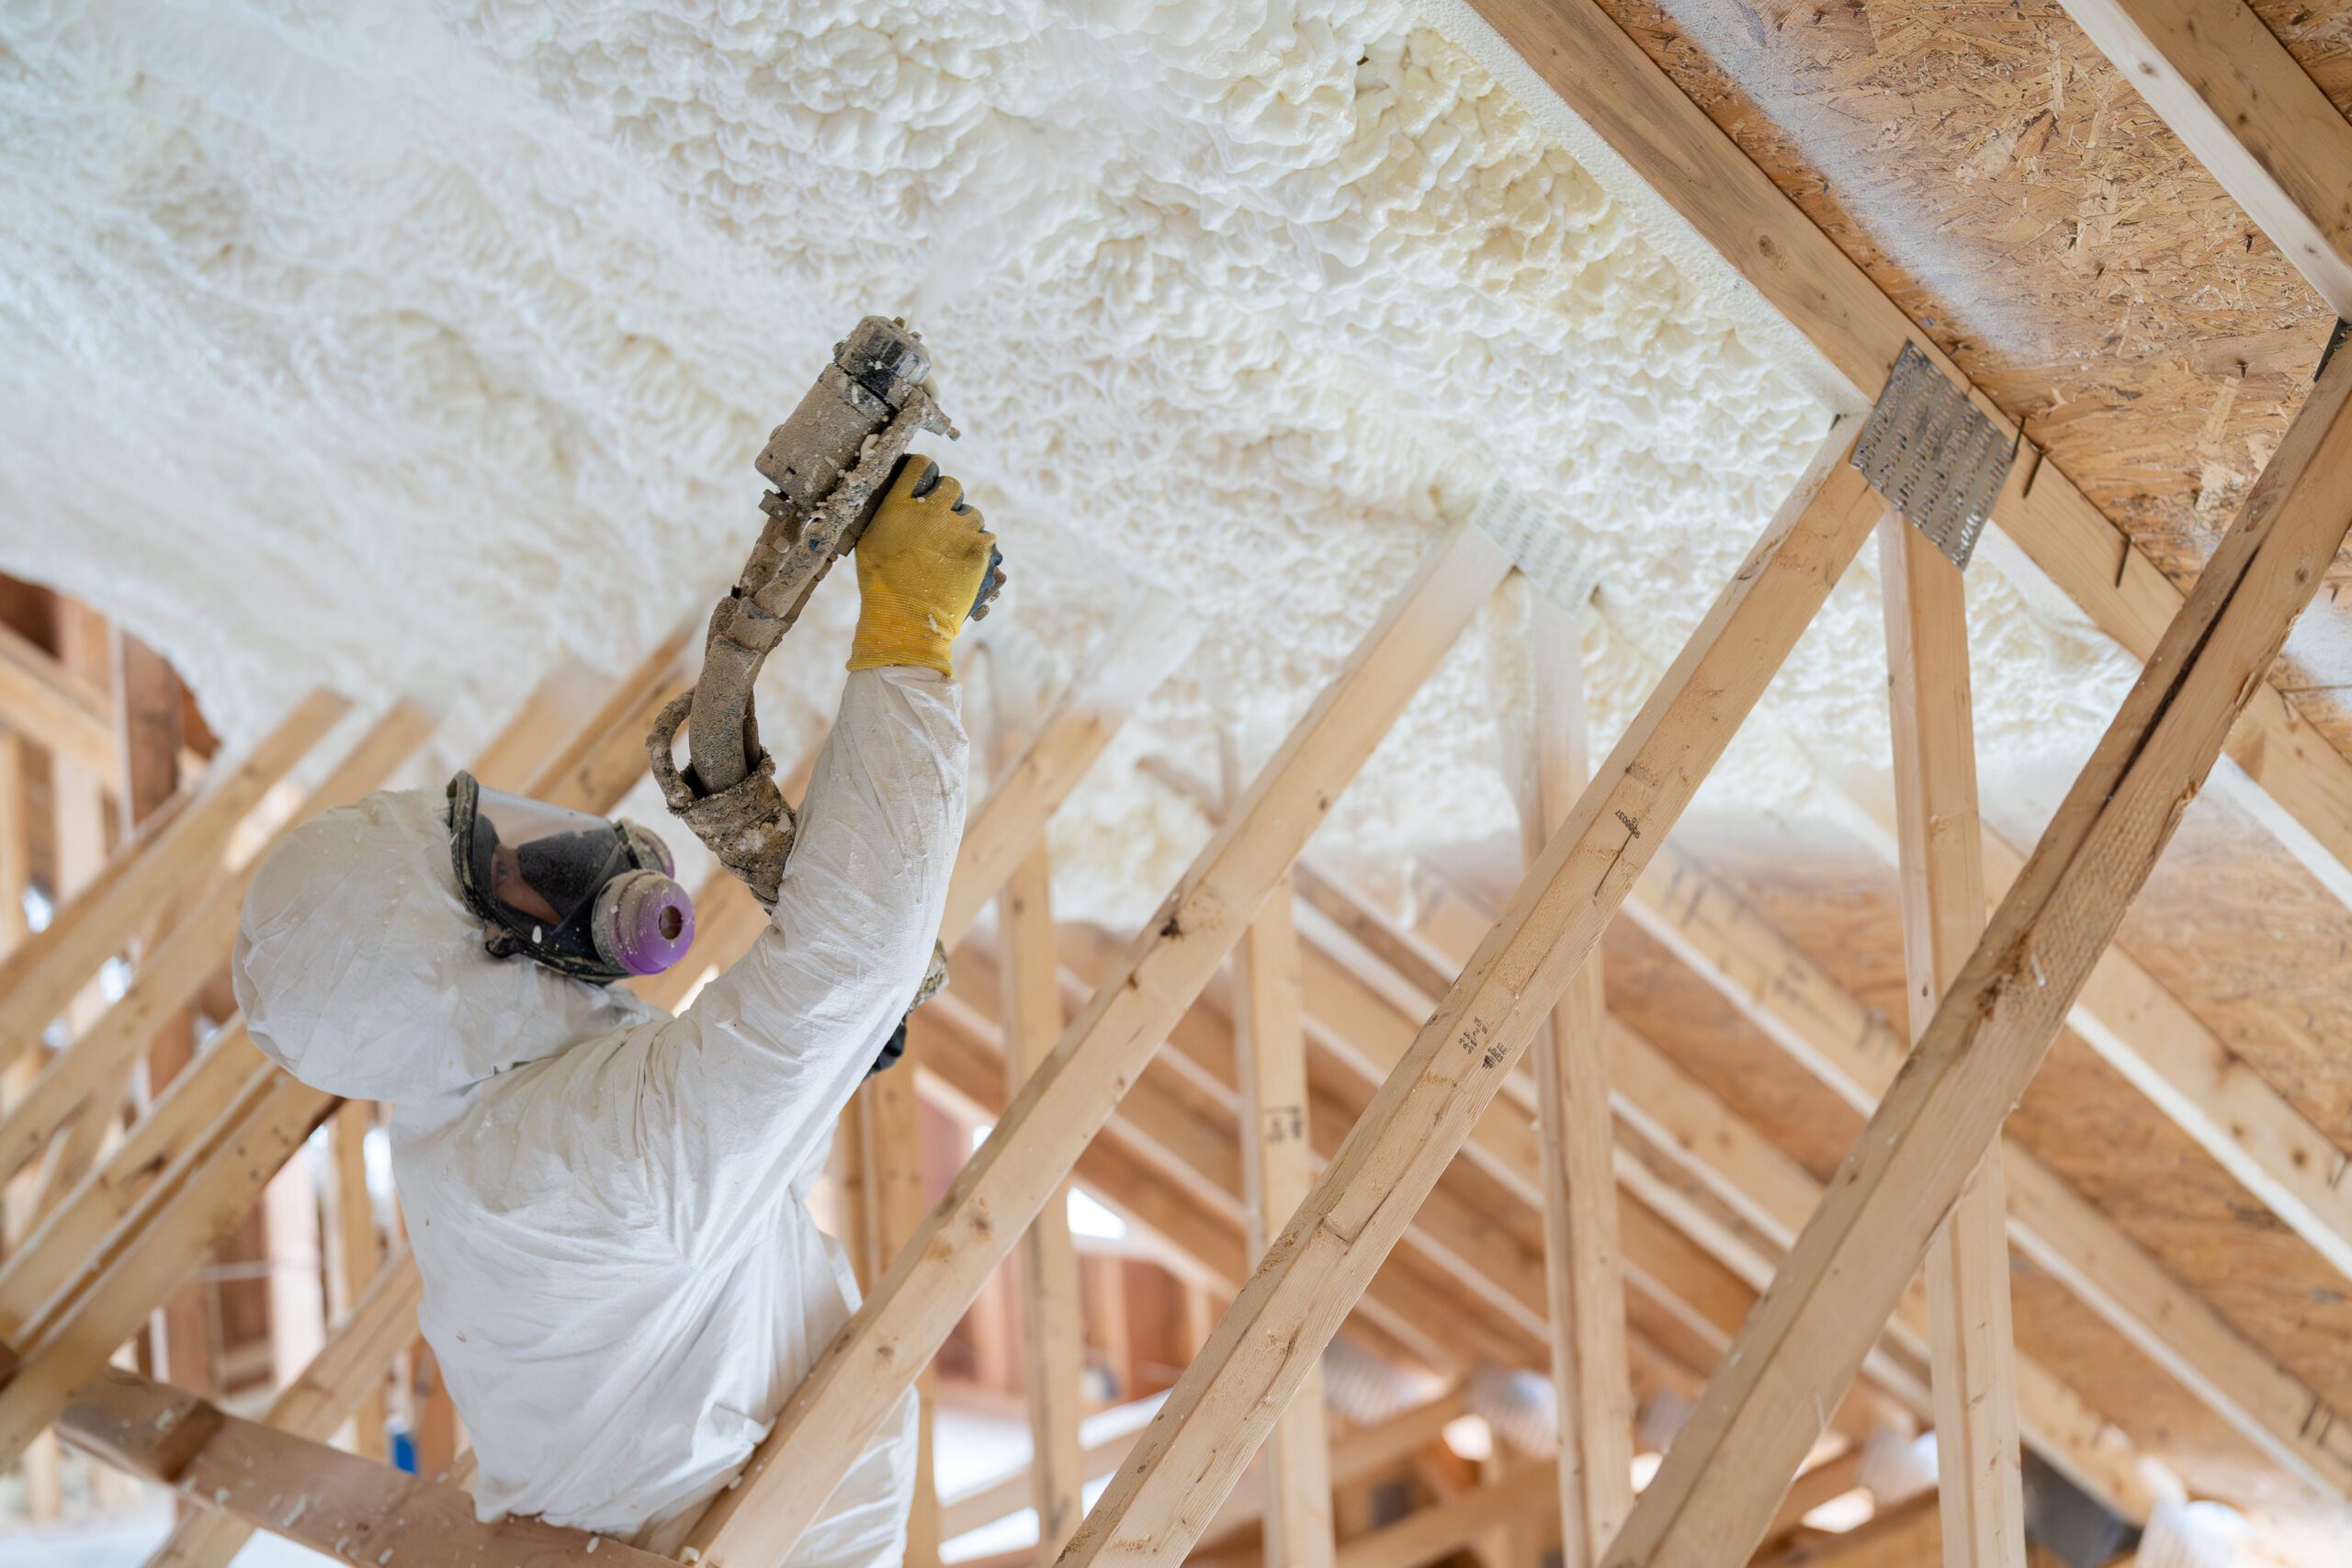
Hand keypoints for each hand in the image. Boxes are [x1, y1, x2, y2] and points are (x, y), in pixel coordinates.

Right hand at [847, 458, 997, 676]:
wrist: (907, 619)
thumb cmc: (882, 586)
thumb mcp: (869, 543)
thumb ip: (888, 516)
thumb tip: (900, 503)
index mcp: (899, 506)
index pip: (919, 465)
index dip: (925, 470)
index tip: (926, 481)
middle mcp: (930, 509)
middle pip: (951, 485)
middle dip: (949, 500)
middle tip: (942, 522)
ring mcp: (957, 527)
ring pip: (972, 513)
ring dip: (965, 528)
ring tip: (953, 550)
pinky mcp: (979, 547)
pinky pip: (987, 536)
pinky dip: (979, 548)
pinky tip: (967, 562)